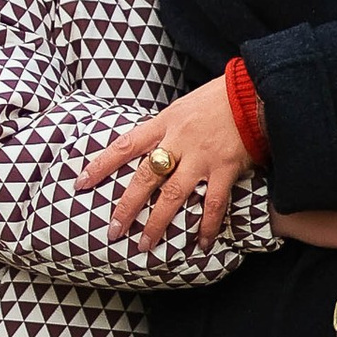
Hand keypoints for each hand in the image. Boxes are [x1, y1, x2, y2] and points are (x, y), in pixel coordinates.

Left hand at [79, 72, 251, 246]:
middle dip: (126, 207)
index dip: (100, 164)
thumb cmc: (220, 98)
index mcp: (165, 122)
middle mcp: (179, 141)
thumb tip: (153, 150)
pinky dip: (207, 226)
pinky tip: (201, 244)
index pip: (125, 145)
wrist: (256, 91)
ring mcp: (202, 156)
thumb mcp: (184, 107)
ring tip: (145, 245)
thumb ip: (167, 129)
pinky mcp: (226, 168)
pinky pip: (213, 204)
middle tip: (113, 231)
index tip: (80, 183)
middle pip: (145, 178)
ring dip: (158, 223)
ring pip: (173, 196)